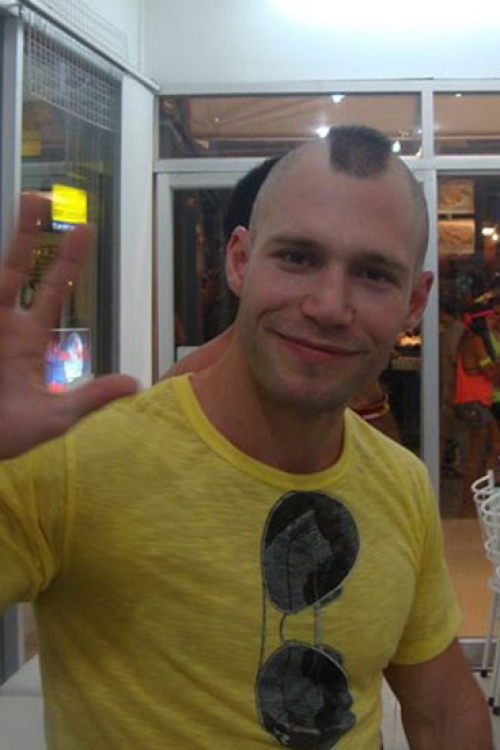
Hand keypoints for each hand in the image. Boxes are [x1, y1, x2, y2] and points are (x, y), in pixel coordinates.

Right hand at [0, 194, 137, 458]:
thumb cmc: (11, 436)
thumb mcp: (58, 416)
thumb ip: (92, 398)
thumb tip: (134, 383)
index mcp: (26, 340)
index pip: (52, 290)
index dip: (68, 261)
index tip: (84, 229)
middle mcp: (2, 325)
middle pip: (15, 267)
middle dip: (26, 233)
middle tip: (40, 197)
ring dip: (8, 239)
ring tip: (23, 201)